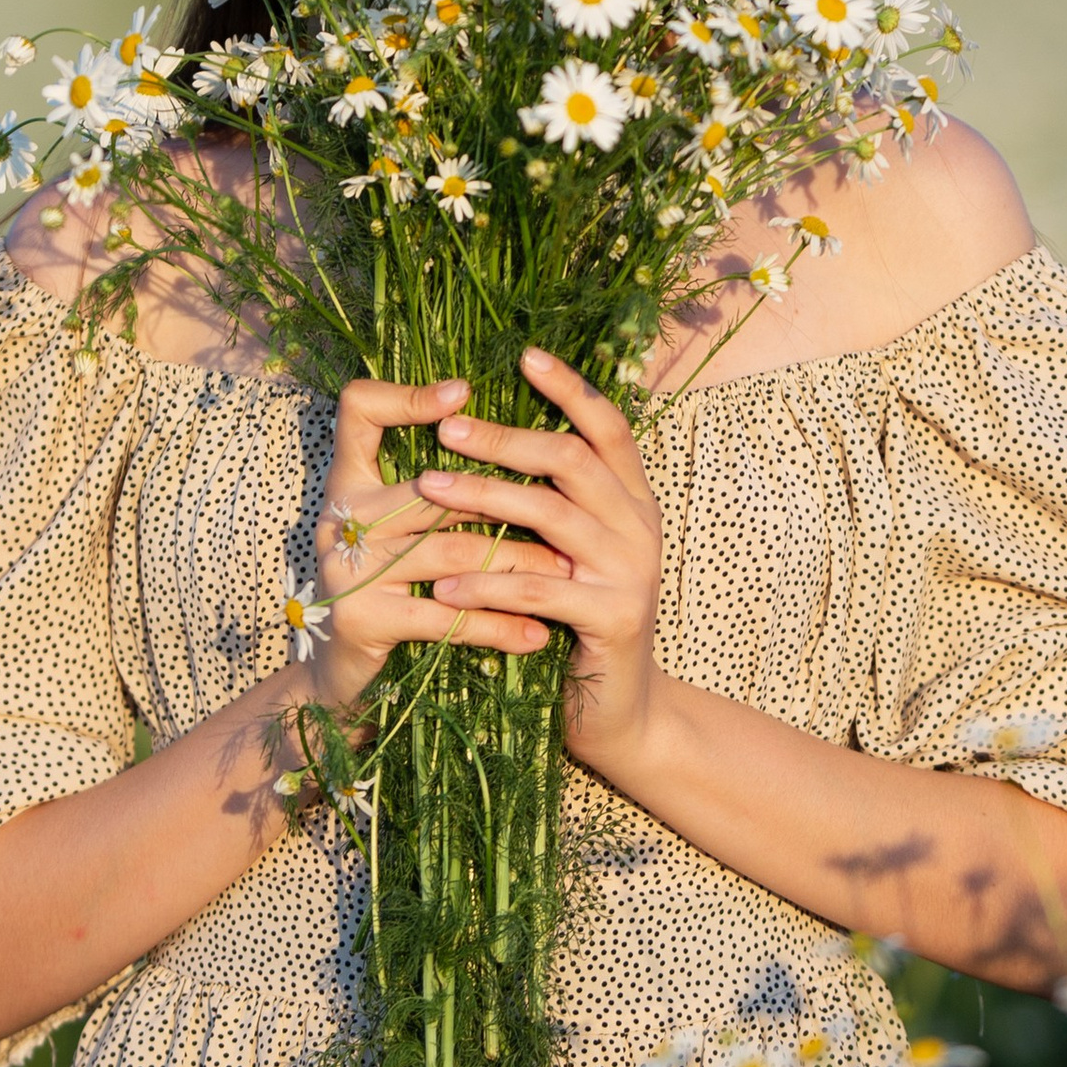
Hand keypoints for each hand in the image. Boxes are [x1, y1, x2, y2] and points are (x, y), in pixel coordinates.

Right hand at [310, 378, 552, 705]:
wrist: (337, 676)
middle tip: (572, 509)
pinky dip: (498, 626)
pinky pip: (446, 617)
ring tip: (568, 571)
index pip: (358, 410)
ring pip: (453, 552)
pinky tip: (537, 633)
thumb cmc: (384, 590)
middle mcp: (341, 516)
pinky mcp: (362, 620)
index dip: (405, 396)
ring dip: (519, 563)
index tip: (465, 393)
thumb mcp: (395, 530)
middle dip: (510, 501)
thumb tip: (508, 439)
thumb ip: (433, 490)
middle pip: (436, 489)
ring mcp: (349, 568)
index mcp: (348, 481)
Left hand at [413, 349, 665, 771]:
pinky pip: (539, 589)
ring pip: (551, 516)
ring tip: (425, 489)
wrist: (619, 711)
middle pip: (572, 460)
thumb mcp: (573, 554)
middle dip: (505, 438)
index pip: (608, 426)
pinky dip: (485, 583)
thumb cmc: (578, 622)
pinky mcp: (613, 619)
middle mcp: (641, 526)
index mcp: (634, 500)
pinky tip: (440, 583)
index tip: (524, 355)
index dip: (570, 388)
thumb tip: (498, 439)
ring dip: (483, 498)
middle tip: (444, 427)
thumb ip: (555, 502)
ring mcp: (632, 572)